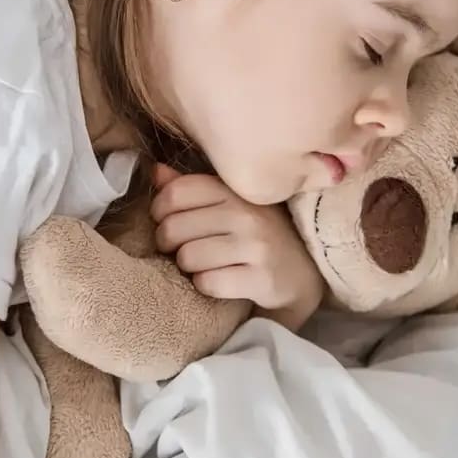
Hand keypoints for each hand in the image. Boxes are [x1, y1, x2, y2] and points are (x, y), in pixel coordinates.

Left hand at [151, 164, 323, 331]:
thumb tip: (156, 171)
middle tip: (181, 249)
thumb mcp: (229, 205)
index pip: (176, 193)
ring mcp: (255, 246)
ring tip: (202, 265)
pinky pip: (207, 283)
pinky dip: (206, 286)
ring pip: (188, 257)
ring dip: (188, 267)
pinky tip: (218, 281)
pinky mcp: (261, 278)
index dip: (159, 210)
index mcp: (233, 191)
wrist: (301, 273)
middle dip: (169, 244)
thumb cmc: (256, 235)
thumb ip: (192, 188)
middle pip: (174, 228)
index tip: (166, 221)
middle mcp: (245, 214)